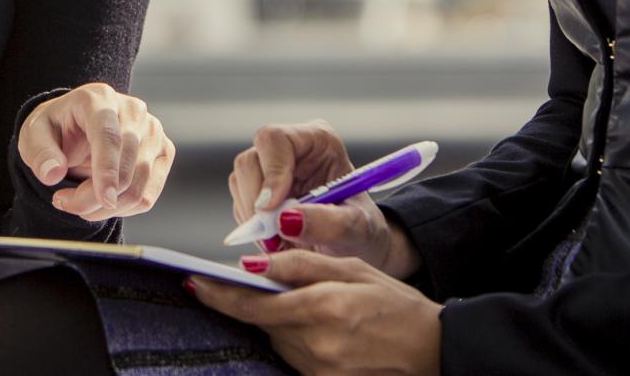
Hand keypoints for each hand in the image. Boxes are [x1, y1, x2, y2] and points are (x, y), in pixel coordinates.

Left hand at [17, 82, 174, 219]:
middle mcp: (133, 110)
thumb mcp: (33, 135)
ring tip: (79, 202)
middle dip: (93, 198)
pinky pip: (147, 196)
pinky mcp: (163, 151)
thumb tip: (53, 174)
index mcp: (99, 98)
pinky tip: (102, 200)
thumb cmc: (55, 129)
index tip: (104, 199)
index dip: (107, 170)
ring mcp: (153, 130)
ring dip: (107, 208)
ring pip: (138, 187)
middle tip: (63, 202)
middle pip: (125, 168)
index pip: (109, 136)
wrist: (76, 126)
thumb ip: (39, 153)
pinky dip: (123, 208)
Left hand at [188, 250, 440, 375]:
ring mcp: (319, 371)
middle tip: (270, 286)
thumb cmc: (399, 306)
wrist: (437, 351)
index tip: (192, 281)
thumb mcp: (352, 269)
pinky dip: (298, 343)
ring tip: (316, 310)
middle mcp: (316, 346)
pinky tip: (322, 332)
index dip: (218, 293)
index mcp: (322, 309)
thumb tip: (253, 264)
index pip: (251, 304)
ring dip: (282, 323)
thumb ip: (301, 264)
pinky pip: (295, 360)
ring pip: (277, 341)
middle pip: (261, 323)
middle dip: (258, 303)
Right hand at [229, 121, 416, 274]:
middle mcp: (289, 149)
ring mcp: (269, 169)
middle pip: (249, 161)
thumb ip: (328, 223)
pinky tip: (277, 240)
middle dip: (256, 202)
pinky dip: (252, 227)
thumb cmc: (363, 230)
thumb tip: (286, 220)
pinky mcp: (257, 191)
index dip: (270, 172)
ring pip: (239, 183)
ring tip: (282, 242)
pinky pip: (240, 205)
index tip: (272, 208)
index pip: (275, 139)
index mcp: (318, 141)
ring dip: (253, 218)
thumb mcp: (357, 228)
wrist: (355, 248)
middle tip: (273, 236)